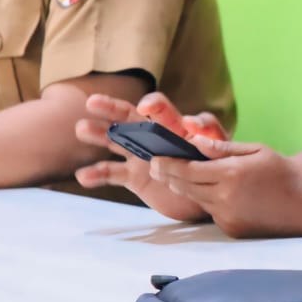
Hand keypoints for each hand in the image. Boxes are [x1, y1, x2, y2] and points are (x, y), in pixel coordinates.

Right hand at [74, 92, 227, 220]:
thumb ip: (211, 140)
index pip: (162, 111)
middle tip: (91, 102)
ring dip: (98, 134)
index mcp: (176, 128)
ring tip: (81, 129)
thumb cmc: (217, 173)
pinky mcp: (134, 177)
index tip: (146, 107)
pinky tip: (82, 176)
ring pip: (115, 140)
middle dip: (112, 108)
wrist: (209, 199)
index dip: (154, 105)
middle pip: (130, 118)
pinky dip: (96, 174)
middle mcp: (154, 137)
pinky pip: (111, 173)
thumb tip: (194, 125)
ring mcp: (141, 156)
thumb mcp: (219, 156)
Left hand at [146, 139, 301, 238]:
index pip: (186, 168)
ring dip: (187, 188)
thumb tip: (194, 141)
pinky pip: (211, 212)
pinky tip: (219, 193)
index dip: (166, 163)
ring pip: (195, 199)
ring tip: (182, 176)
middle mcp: (224, 196)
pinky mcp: (231, 229)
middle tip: (157, 166)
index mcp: (231, 173)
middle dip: (169, 175)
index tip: (154, 158)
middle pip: (183, 186)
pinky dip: (209, 201)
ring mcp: (226, 215)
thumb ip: (224, 148)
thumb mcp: (258, 150)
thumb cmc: (285, 173)